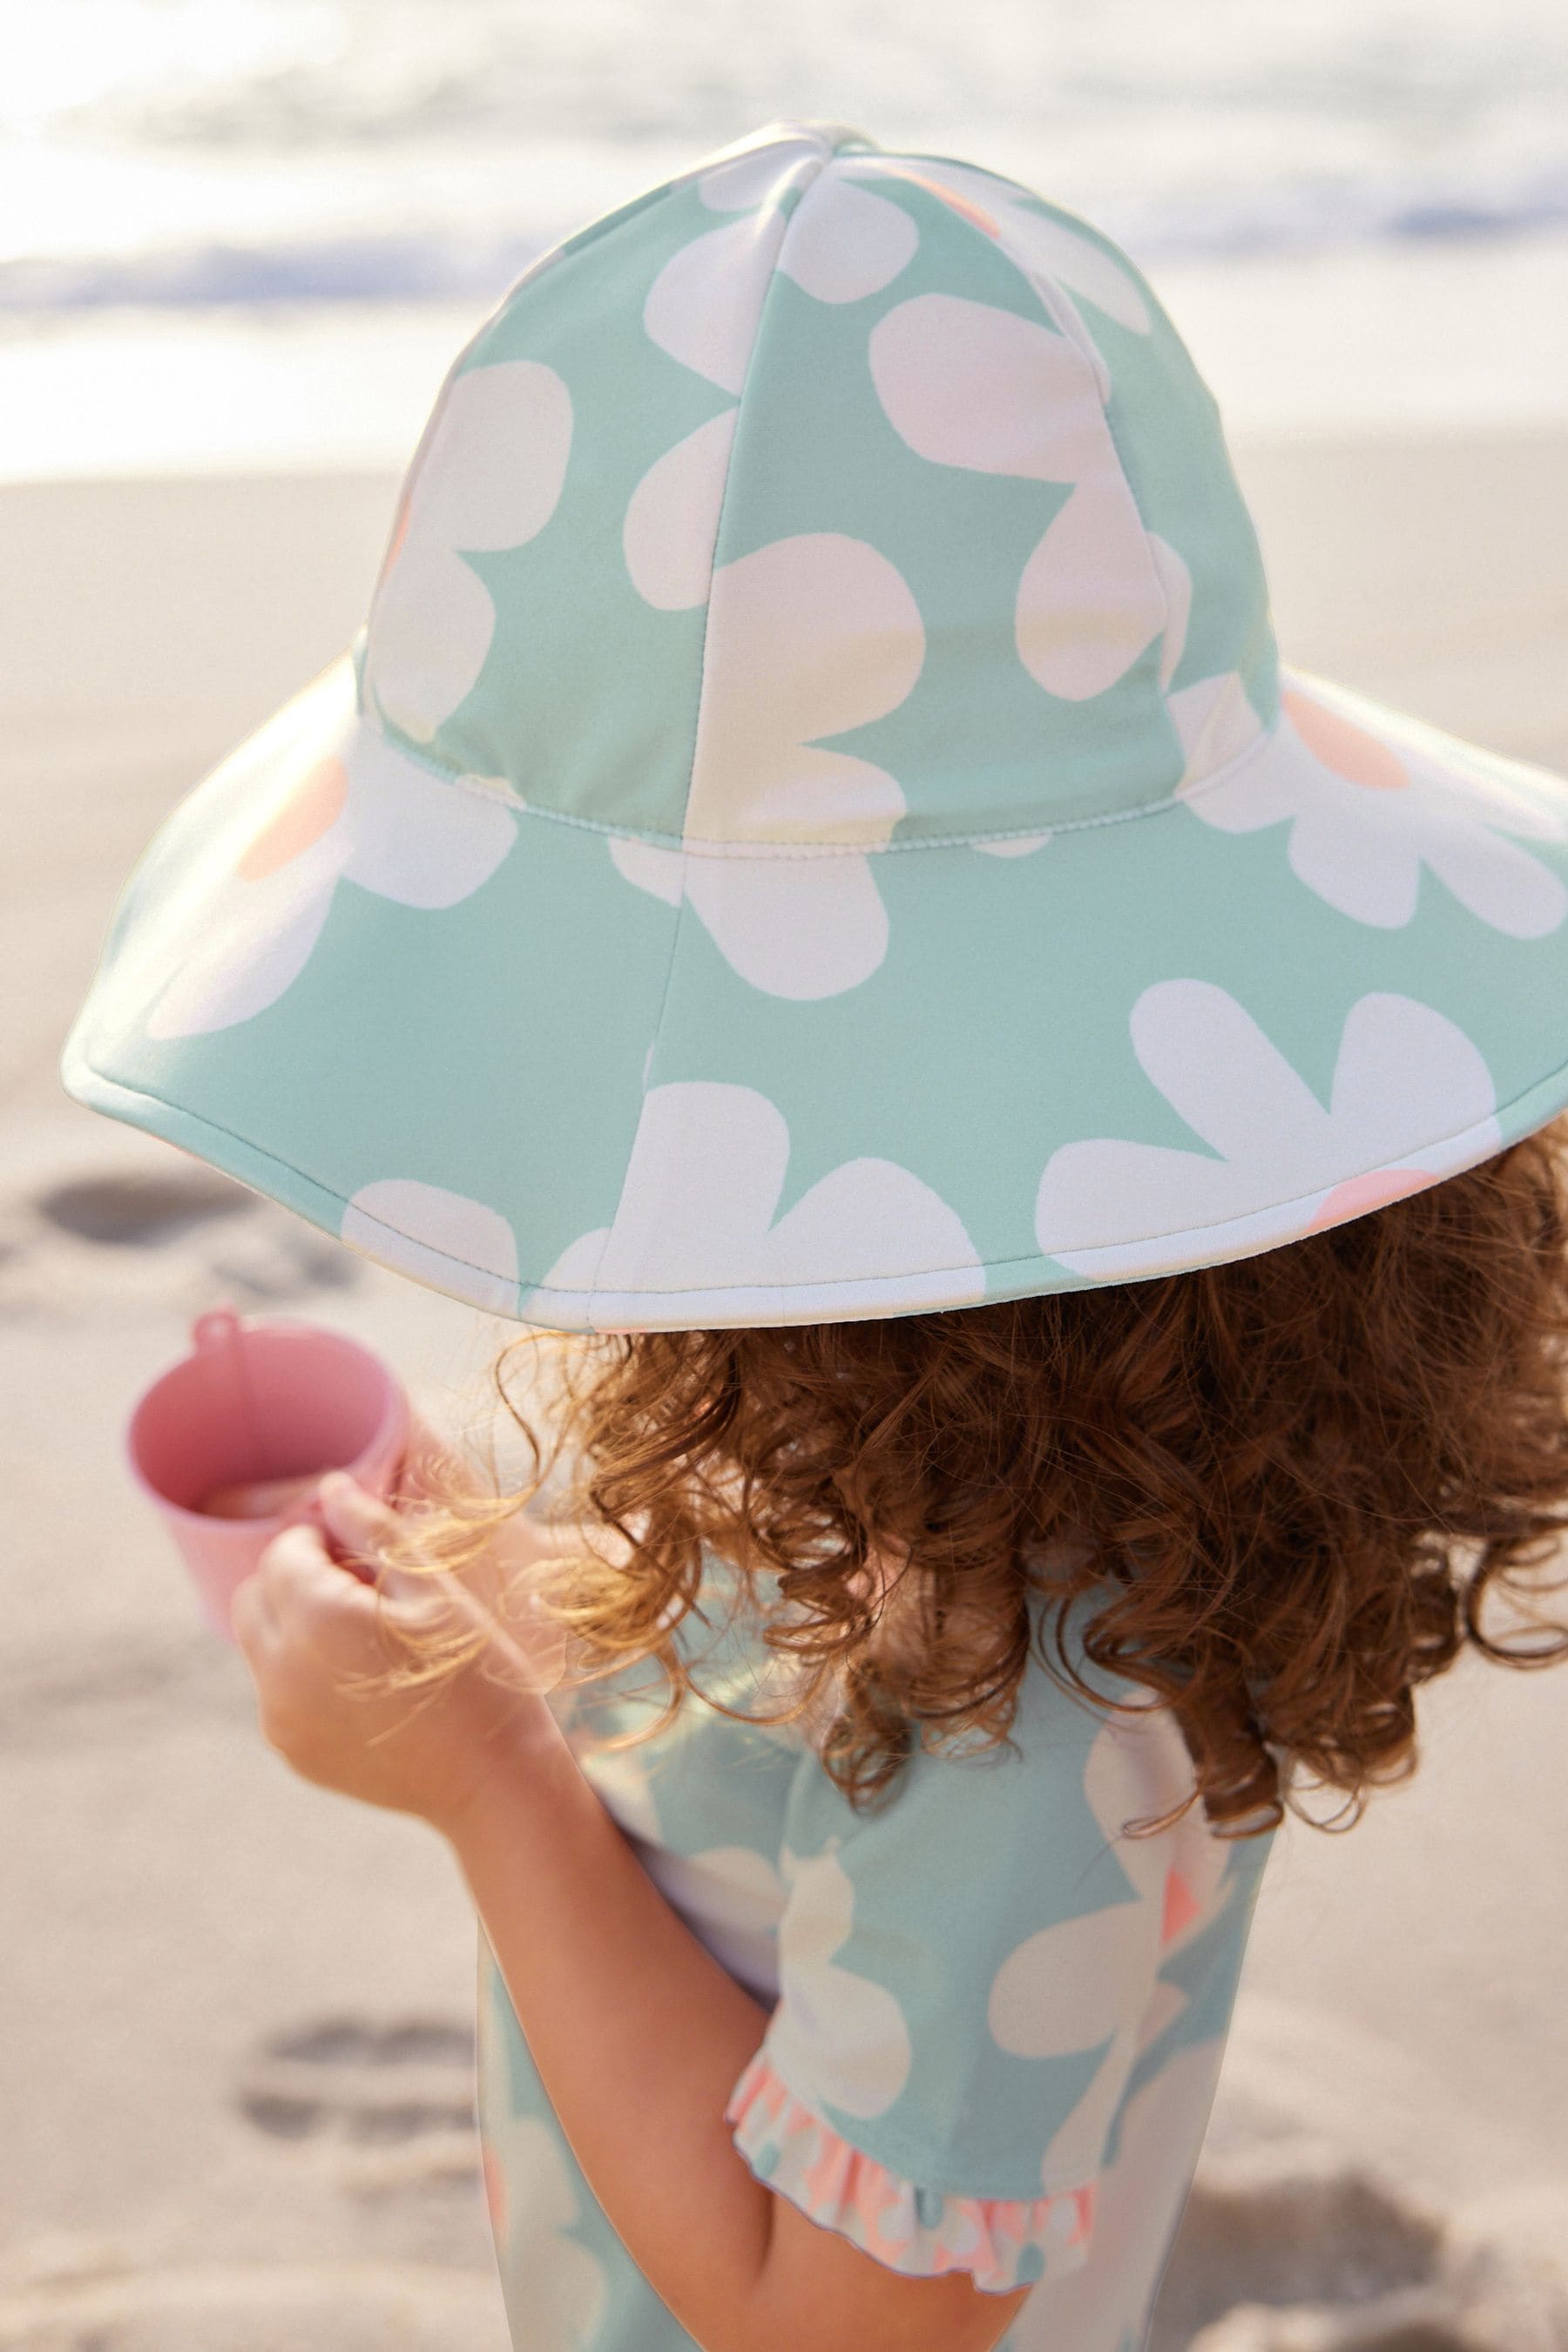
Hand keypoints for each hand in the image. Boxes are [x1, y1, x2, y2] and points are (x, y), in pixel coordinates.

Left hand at [231, 1471, 558, 1836]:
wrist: (493, 1780)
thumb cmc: (479, 1674)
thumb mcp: (435, 1589)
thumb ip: (373, 1531)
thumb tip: (331, 1486)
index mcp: (317, 1618)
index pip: (284, 1550)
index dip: (322, 1538)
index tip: (365, 1550)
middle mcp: (281, 1671)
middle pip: (255, 1595)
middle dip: (295, 1578)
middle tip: (362, 1586)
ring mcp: (280, 1718)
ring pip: (260, 1644)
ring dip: (296, 1625)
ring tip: (367, 1636)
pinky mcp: (292, 1751)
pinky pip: (277, 1691)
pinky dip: (303, 1673)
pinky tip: (366, 1682)